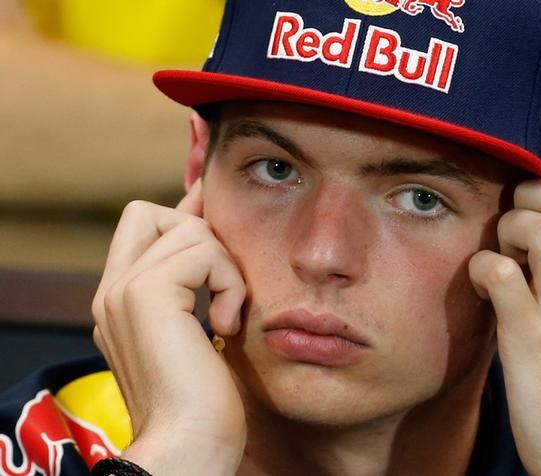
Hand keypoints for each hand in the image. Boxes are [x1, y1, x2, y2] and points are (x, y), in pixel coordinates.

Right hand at [92, 179, 246, 475]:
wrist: (189, 448)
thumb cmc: (204, 403)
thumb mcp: (199, 333)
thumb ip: (196, 286)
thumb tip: (216, 241)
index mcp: (120, 301)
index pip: (144, 224)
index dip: (186, 224)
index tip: (222, 259)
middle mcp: (112, 291)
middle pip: (153, 212)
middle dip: (201, 238)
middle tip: (220, 289)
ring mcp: (123, 290)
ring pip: (188, 228)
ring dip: (224, 269)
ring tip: (225, 319)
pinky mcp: (147, 294)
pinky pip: (204, 251)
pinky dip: (229, 284)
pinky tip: (226, 328)